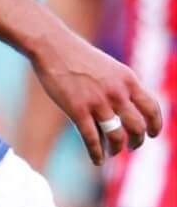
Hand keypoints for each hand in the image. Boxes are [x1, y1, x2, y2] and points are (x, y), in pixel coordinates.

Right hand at [33, 27, 162, 164]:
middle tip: (132, 145)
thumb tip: (126, 108)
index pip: (152, 109)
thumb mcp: (108, 67)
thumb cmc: (76, 55)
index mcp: (128, 80)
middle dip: (137, 141)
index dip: (155, 125)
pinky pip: (92, 139)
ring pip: (117, 136)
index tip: (152, 134)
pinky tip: (97, 160)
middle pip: (137, 127)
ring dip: (117, 148)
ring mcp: (98, 102)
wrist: (51, 45)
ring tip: (113, 152)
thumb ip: (120, 86)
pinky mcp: (77, 110)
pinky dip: (96, 154)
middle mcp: (117, 93)